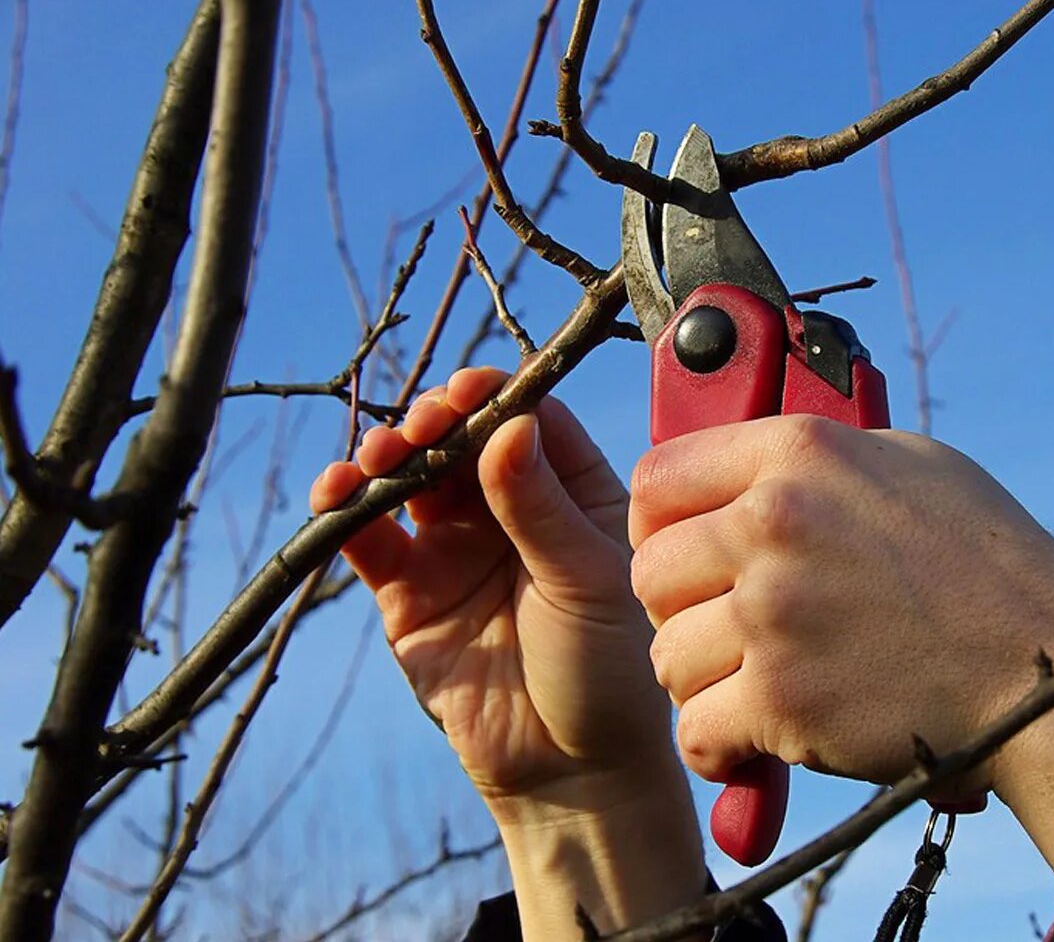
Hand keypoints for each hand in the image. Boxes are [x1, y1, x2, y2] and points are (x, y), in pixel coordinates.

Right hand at [311, 367, 675, 817]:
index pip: (529, 419)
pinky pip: (369, 539)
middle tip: (423, 429)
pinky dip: (347, 510)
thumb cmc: (607, 669)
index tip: (467, 394)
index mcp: (571, 493)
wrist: (571, 768)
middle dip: (434, 422)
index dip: (494, 398)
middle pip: (460, 439)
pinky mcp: (409, 593)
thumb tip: (507, 424)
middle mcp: (510, 510)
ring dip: (386, 455)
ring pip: (410, 478)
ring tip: (381, 459)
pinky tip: (337, 494)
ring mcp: (455, 548)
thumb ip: (540, 507)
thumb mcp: (587, 579)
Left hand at [629, 414, 1053, 876]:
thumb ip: (809, 462)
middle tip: (720, 630)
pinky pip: (695, 730)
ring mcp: (776, 613)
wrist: (1049, 670)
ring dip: (698, 681)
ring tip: (747, 684)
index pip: (656, 479)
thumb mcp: (903, 464)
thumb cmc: (984, 564)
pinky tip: (749, 740)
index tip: (679, 556)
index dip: (654, 526)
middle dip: (675, 609)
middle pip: (648, 573)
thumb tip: (740, 472)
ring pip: (664, 656)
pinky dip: (716, 746)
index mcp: (799, 453)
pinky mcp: (786, 700)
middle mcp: (775, 522)